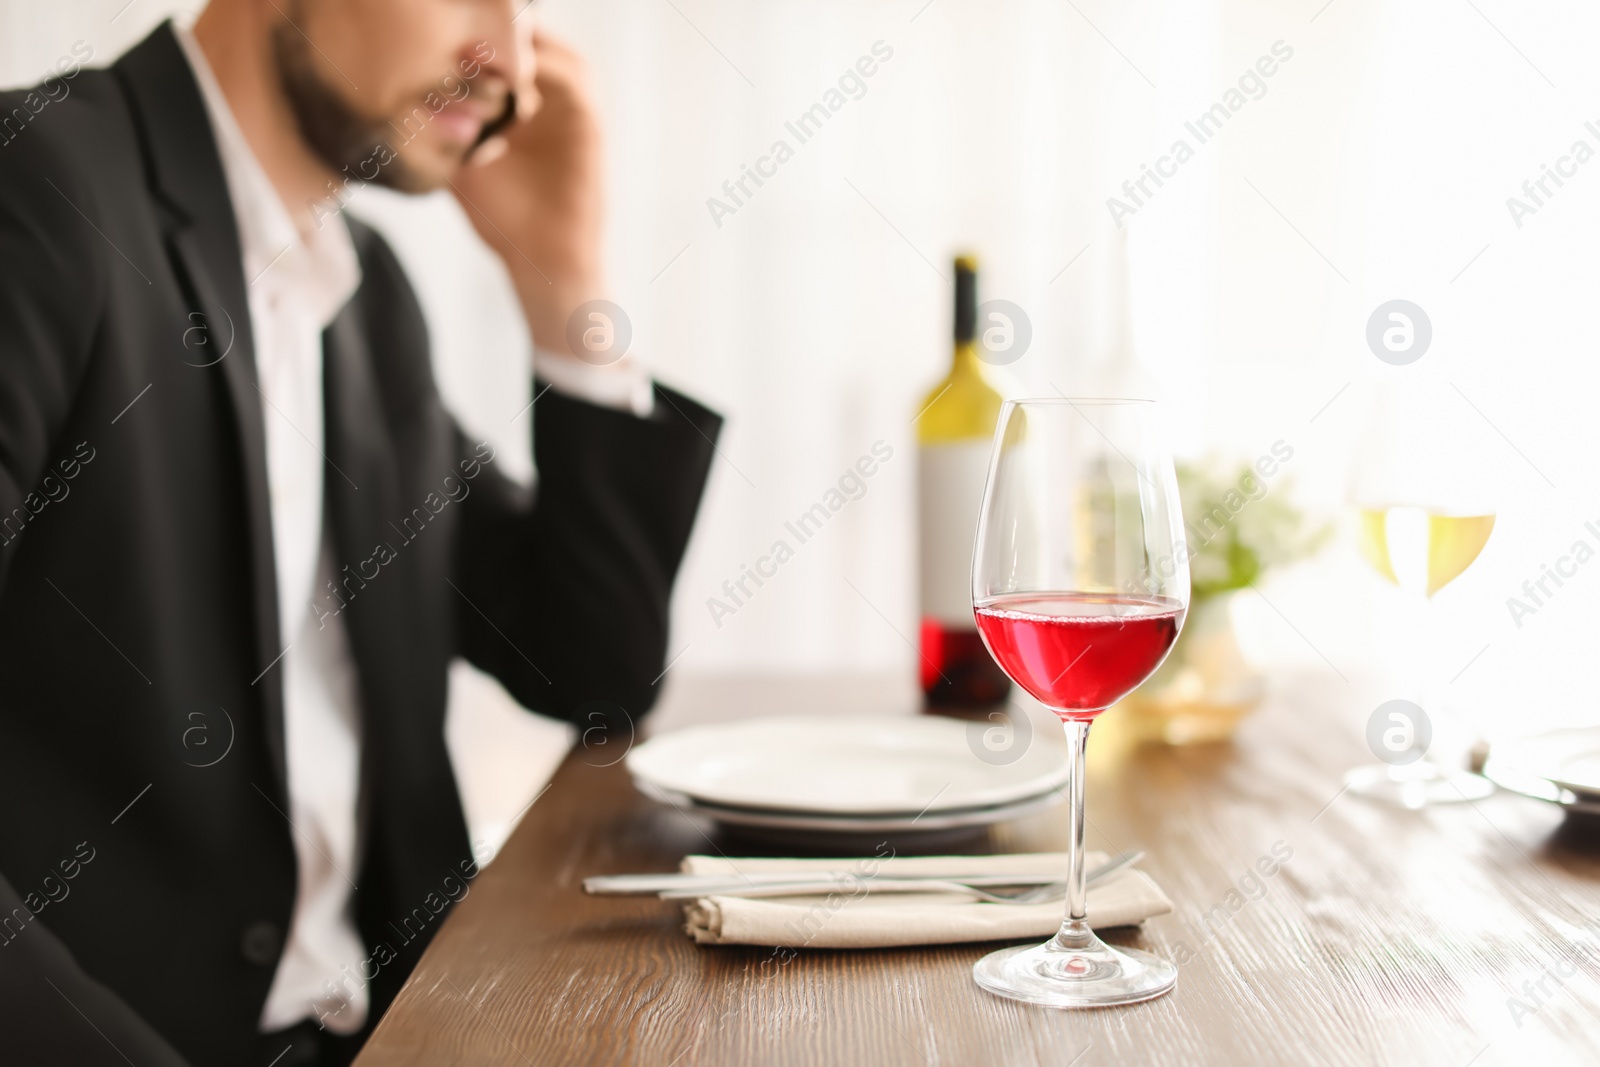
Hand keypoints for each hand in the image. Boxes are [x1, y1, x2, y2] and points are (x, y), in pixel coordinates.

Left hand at [451, 29, 604, 357]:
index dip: (469, 35)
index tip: (435, 30)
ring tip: (479, 48)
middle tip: (456, 24)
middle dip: (492, 27)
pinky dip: (542, 67)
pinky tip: (509, 79)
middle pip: (524, 36)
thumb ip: (439, 130)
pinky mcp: (591, 122)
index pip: (496, 47)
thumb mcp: (458, 161)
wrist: (544, 262)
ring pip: (548, 47)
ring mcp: (572, 105)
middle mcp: (548, 95)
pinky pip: (572, 77)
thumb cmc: (504, 217)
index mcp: (519, 99)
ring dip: (518, 40)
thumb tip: (389, 102)